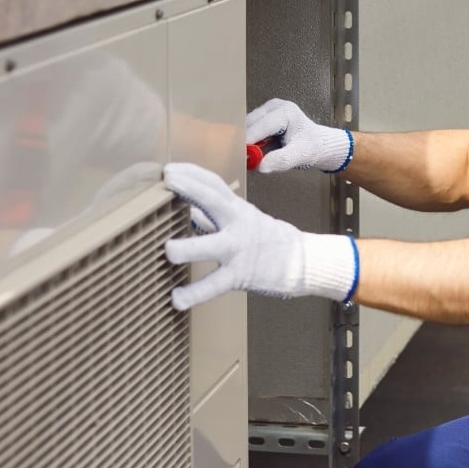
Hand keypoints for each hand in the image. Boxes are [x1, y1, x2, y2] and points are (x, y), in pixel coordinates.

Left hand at [161, 162, 357, 310]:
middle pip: (214, 200)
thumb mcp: (244, 220)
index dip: (192, 173)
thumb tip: (188, 211)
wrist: (301, 262)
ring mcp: (238, 250)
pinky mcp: (239, 276)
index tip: (170, 169)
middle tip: (168, 181)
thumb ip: (214, 217)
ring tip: (166, 251)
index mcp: (238, 209)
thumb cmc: (269, 240)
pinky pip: (213, 286)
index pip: (214, 184)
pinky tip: (176, 299)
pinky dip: (193, 293)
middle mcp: (238, 224)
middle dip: (190, 188)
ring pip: (210, 247)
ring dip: (186, 248)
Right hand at [246, 99, 352, 172]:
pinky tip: (257, 152)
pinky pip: (249, 131)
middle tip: (243, 160)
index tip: (239, 155)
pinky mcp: (262, 118)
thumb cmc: (311, 147)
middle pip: (250, 124)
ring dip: (247, 143)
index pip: (261, 125)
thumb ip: (281, 160)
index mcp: (285, 111)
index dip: (248, 140)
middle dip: (245, 143)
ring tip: (255, 157)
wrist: (317, 144)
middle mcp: (274, 107)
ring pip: (247, 128)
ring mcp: (267, 111)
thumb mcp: (299, 156)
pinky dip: (250, 143)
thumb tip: (259, 166)